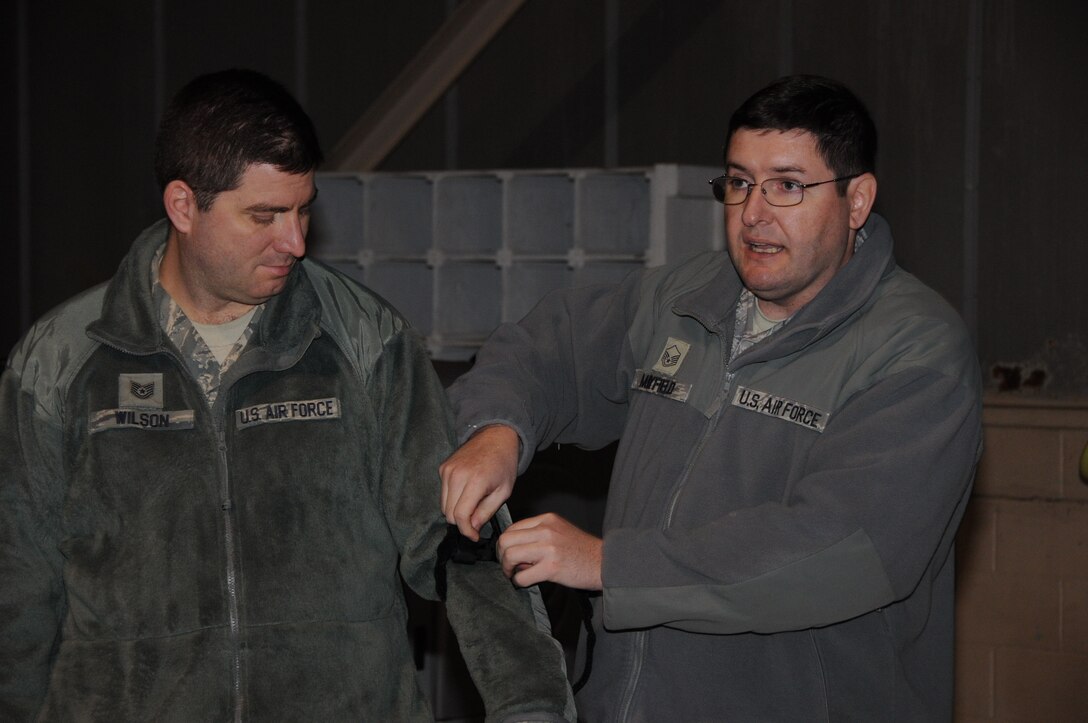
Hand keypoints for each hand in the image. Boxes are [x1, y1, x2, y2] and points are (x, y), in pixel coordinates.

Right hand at [440, 424, 519, 540]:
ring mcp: (447, 470)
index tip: (475, 536)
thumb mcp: (503, 491)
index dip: (467, 531)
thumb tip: (472, 527)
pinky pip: (443, 492)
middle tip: (476, 519)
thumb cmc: (504, 464)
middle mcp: (457, 475)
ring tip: (473, 503)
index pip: (460, 516)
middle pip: (448, 513)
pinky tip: (467, 491)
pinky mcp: (443, 467)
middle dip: (462, 522)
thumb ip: (487, 511)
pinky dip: (452, 498)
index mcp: (475, 481)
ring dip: (456, 510)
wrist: (495, 436)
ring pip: (443, 505)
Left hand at [497, 513, 602, 590]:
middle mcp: (546, 530)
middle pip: (506, 539)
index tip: (509, 555)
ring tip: (515, 574)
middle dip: (502, 556)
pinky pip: (521, 576)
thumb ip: (537, 537)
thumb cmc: (582, 551)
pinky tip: (526, 581)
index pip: (512, 528)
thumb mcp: (559, 532)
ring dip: (507, 568)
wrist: (604, 563)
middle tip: (508, 566)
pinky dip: (519, 581)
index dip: (506, 544)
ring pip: (510, 555)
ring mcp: (549, 548)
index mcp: (547, 519)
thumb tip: (513, 552)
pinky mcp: (552, 567)